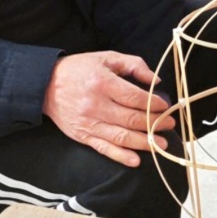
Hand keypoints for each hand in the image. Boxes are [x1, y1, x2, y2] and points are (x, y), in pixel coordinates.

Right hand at [42, 51, 174, 166]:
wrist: (46, 85)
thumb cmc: (80, 69)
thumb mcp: (107, 57)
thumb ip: (133, 65)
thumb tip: (155, 81)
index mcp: (103, 83)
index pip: (134, 97)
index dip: (154, 103)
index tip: (166, 106)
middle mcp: (96, 105)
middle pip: (131, 119)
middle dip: (155, 123)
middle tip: (170, 124)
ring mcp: (89, 123)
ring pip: (121, 137)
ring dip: (144, 142)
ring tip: (161, 144)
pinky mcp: (82, 136)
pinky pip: (104, 149)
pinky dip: (121, 156)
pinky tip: (136, 160)